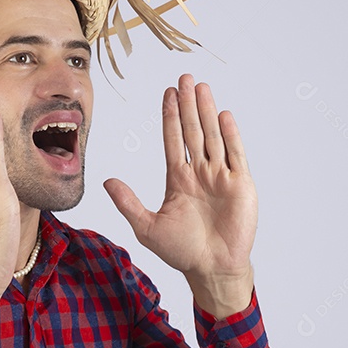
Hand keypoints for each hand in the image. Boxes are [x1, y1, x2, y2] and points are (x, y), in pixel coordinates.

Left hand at [104, 74, 256, 317]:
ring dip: (207, 112)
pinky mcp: (241, 185)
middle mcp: (199, 173)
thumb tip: (106, 181)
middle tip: (184, 78)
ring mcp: (221, 176)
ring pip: (213, 136)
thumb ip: (128, 203)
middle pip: (193, 131)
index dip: (170, 116)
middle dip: (188, 105)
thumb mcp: (147, 227)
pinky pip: (235, 154)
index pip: (173, 139)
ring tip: (202, 87)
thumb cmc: (182, 252)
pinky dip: (230, 134)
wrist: (212, 269)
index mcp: (178, 179)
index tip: (168, 93)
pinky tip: (224, 115)